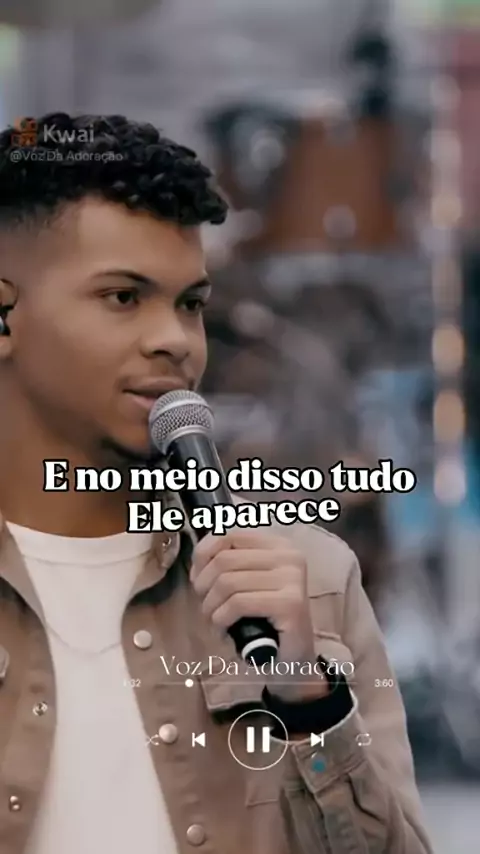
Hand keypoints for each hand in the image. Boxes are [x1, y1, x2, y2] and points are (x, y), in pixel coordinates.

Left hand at [190, 528, 328, 702]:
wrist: (292, 659)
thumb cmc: (263, 620)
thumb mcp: (244, 584)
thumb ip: (226, 563)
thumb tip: (197, 559)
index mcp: (278, 545)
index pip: (228, 535)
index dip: (202, 556)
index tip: (198, 580)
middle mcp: (289, 556)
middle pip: (224, 560)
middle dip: (203, 586)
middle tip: (206, 607)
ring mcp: (293, 579)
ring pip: (227, 582)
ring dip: (210, 607)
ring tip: (215, 621)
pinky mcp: (290, 604)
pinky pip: (238, 604)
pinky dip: (221, 619)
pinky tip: (224, 630)